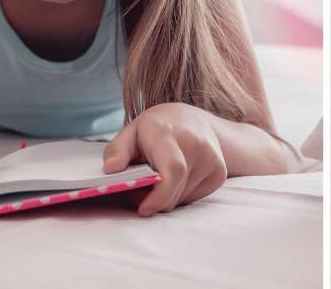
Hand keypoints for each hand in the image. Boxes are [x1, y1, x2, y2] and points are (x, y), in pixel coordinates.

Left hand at [101, 102, 226, 216]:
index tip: (143, 209)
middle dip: (154, 200)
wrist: (195, 120)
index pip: (173, 170)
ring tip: (157, 181)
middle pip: (175, 190)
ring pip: (182, 197)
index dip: (159, 196)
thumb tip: (110, 170)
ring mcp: (213, 159)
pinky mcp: (220, 173)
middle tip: (140, 193)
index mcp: (169, 132)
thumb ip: (117, 150)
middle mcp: (196, 144)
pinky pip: (194, 198)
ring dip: (166, 198)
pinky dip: (179, 196)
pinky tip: (175, 180)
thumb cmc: (158, 127)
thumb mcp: (132, 131)